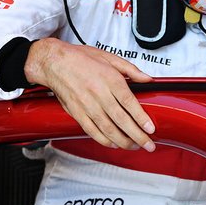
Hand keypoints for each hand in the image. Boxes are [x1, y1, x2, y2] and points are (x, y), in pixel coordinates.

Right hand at [24, 38, 155, 150]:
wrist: (55, 62)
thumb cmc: (81, 58)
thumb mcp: (109, 57)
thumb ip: (131, 69)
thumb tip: (147, 78)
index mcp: (110, 79)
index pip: (129, 102)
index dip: (141, 118)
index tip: (150, 128)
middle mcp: (99, 93)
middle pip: (121, 119)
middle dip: (137, 135)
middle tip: (148, 145)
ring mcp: (87, 105)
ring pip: (107, 128)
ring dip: (123, 141)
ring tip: (135, 147)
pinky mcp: (77, 113)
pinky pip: (92, 130)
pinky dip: (104, 140)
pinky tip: (114, 144)